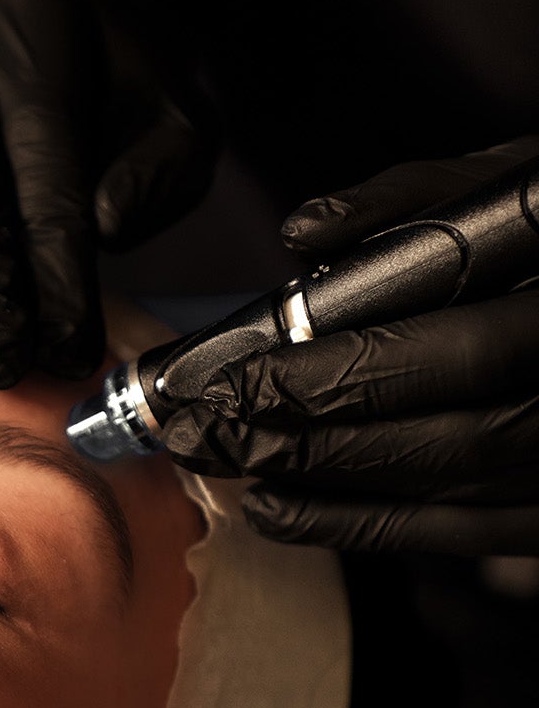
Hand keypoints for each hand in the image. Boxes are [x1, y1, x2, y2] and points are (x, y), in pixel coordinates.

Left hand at [160, 136, 538, 555]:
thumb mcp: (537, 173)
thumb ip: (425, 197)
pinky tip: (294, 511)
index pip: (441, 327)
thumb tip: (302, 238)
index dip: (323, 362)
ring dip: (330, 486)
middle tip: (202, 431)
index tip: (224, 376)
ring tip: (236, 471)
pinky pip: (485, 535)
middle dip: (305, 431)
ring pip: (460, 484)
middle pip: (442, 419)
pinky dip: (379, 527)